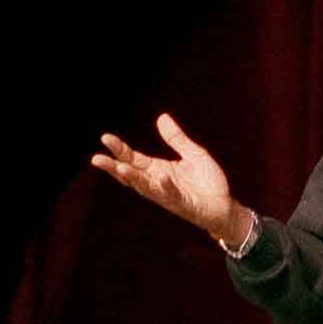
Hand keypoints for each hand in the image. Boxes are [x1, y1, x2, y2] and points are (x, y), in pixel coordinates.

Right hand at [90, 112, 252, 246]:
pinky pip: (171, 195)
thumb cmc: (208, 182)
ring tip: (120, 168)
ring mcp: (168, 195)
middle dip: (113, 167)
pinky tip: (160, 178)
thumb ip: (177, 139)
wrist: (226, 206)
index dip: (119, 149)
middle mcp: (157, 183)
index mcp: (157, 170)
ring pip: (145, 187)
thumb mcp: (194, 154)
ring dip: (133, 178)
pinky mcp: (182, 204)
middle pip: (130, 174)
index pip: (132, 158)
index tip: (105, 137)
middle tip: (96, 159)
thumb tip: (161, 117)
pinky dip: (165, 187)